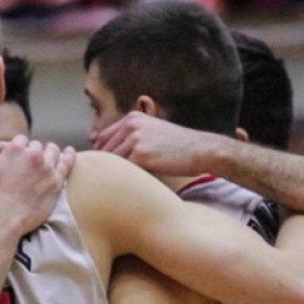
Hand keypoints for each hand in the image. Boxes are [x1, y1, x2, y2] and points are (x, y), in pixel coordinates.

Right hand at [0, 135, 74, 235]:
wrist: (4, 217)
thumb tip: (0, 143)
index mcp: (15, 149)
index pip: (20, 140)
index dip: (18, 148)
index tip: (16, 157)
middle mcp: (33, 155)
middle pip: (36, 146)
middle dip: (32, 151)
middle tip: (28, 163)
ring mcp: (47, 168)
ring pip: (52, 151)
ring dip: (48, 151)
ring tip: (48, 155)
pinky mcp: (56, 182)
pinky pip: (66, 163)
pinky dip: (68, 156)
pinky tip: (70, 152)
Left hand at [92, 112, 218, 175]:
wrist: (202, 150)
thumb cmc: (178, 146)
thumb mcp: (153, 131)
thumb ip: (132, 137)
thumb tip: (108, 151)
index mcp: (131, 118)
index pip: (102, 137)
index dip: (100, 154)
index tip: (102, 167)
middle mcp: (131, 125)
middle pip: (104, 150)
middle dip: (104, 165)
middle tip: (105, 179)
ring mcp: (135, 139)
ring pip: (112, 161)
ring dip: (114, 173)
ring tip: (116, 184)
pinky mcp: (141, 154)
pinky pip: (123, 170)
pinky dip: (124, 178)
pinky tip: (128, 185)